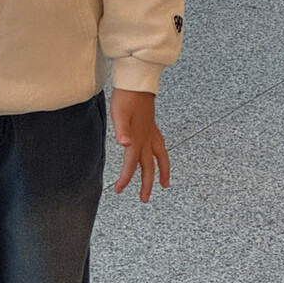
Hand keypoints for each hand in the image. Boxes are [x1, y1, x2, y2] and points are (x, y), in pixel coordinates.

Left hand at [110, 88, 169, 202]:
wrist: (137, 83)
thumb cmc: (126, 97)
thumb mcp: (120, 113)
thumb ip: (122, 130)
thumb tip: (124, 144)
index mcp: (138, 138)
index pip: (131, 164)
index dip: (125, 178)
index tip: (119, 189)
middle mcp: (147, 138)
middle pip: (149, 167)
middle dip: (146, 184)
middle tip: (144, 199)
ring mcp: (152, 133)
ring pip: (160, 158)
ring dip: (161, 172)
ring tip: (164, 184)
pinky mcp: (152, 127)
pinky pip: (160, 147)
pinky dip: (161, 157)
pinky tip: (159, 157)